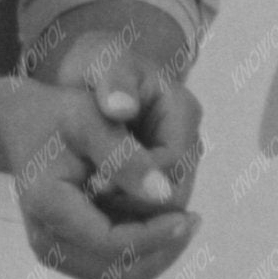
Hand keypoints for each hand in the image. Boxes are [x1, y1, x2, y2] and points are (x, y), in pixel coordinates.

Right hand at [0, 83, 197, 278]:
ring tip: (181, 222)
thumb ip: (126, 157)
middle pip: (120, 273)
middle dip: (162, 251)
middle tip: (191, 221)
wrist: (23, 125)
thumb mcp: (93, 120)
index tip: (187, 214)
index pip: (113, 244)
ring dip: (156, 255)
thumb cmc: (58, 115)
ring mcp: (55, 253)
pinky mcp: (66, 255)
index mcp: (49, 206)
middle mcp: (46, 241)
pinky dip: (143, 252)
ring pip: (121, 278)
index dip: (156, 235)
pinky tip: (161, 224)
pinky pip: (114, 269)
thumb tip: (165, 195)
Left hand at [28, 14, 201, 215]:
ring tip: (88, 208)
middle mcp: (188, 143)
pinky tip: (92, 212)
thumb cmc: (102, 63)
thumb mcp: (104, 61)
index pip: (173, 164)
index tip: (96, 181)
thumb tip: (120, 108)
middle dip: (133, 205)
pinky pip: (149, 213)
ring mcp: (178, 165)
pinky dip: (123, 216)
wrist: (96, 75)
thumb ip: (114, 82)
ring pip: (163, 211)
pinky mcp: (160, 181)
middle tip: (89, 202)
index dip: (137, 180)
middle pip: (174, 196)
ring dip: (128, 216)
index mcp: (183, 112)